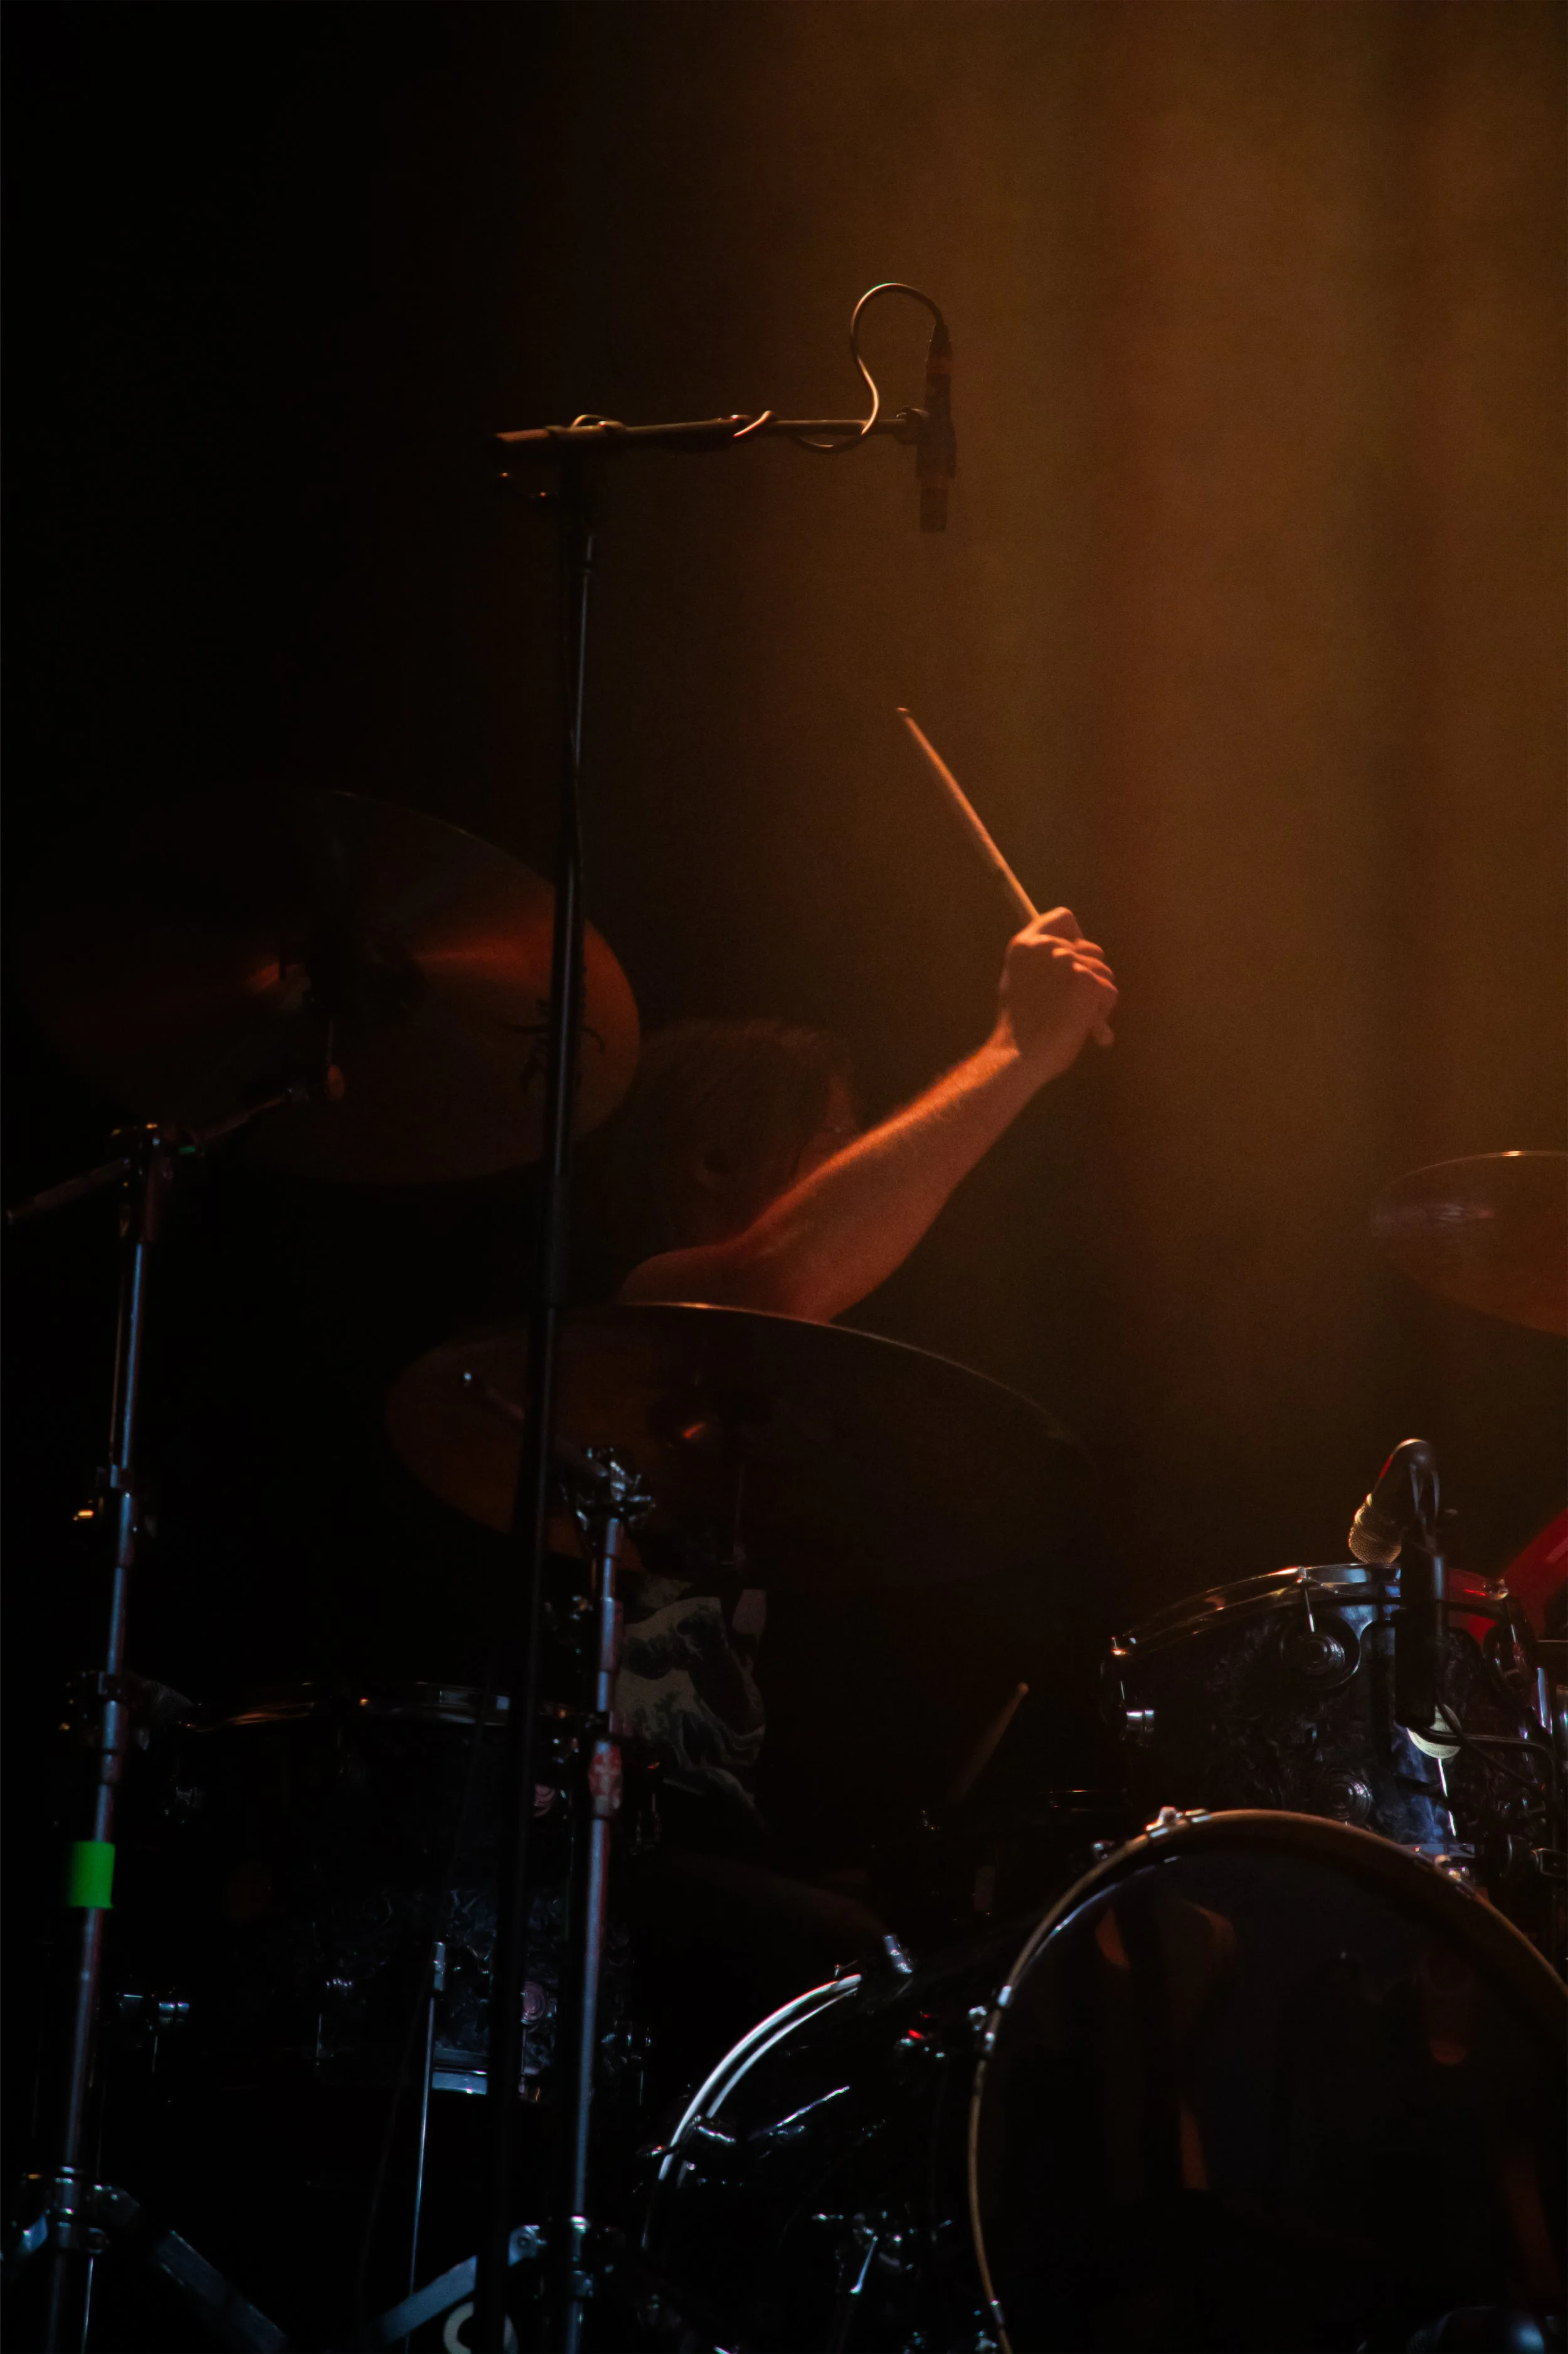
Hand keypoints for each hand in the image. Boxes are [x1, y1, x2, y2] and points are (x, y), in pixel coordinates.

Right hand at [994, 907, 1117, 1077]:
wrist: (1018, 1058)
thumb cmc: (1018, 1030)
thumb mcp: (1018, 984)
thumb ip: (1041, 964)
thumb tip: (1073, 954)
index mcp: (1025, 944)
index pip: (1064, 918)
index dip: (1074, 936)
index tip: (1074, 956)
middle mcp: (1047, 947)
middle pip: (1091, 948)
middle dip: (1089, 974)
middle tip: (1070, 1002)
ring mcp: (1069, 963)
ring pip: (1103, 973)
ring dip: (1095, 996)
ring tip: (1071, 1018)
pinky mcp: (1089, 982)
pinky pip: (1110, 992)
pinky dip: (1101, 1012)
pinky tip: (1080, 1026)